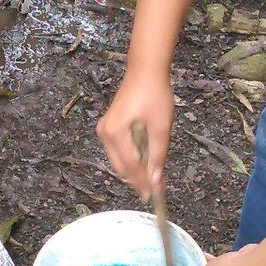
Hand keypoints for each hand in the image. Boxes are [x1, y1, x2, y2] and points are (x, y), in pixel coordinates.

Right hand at [95, 69, 173, 199]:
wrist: (145, 71)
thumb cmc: (154, 93)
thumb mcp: (161, 127)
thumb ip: (157, 155)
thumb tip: (155, 179)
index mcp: (115, 132)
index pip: (130, 166)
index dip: (144, 182)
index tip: (156, 194)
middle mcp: (105, 133)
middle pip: (121, 166)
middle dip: (138, 180)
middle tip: (155, 192)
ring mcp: (105, 130)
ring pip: (119, 160)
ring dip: (135, 171)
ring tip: (152, 180)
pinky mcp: (109, 127)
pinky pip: (119, 151)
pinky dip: (131, 159)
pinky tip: (145, 164)